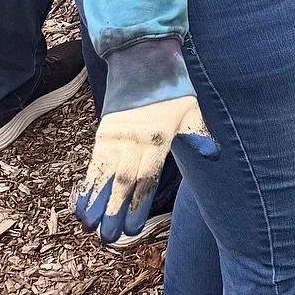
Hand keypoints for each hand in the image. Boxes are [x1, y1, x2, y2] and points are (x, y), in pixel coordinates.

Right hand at [75, 97, 217, 243]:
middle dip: (116, 211)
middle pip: (124, 181)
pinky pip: (94, 162)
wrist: (143, 56)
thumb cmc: (172, 86)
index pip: (147, 177)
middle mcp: (135, 139)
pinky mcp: (104, 130)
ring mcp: (117, 135)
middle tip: (109, 239)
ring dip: (96, 202)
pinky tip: (81, 204)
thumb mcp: (191, 108)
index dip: (139, 204)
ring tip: (89, 228)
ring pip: (105, 174)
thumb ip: (199, 134)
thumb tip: (213, 156)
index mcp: (158, 136)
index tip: (133, 229)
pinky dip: (88, 184)